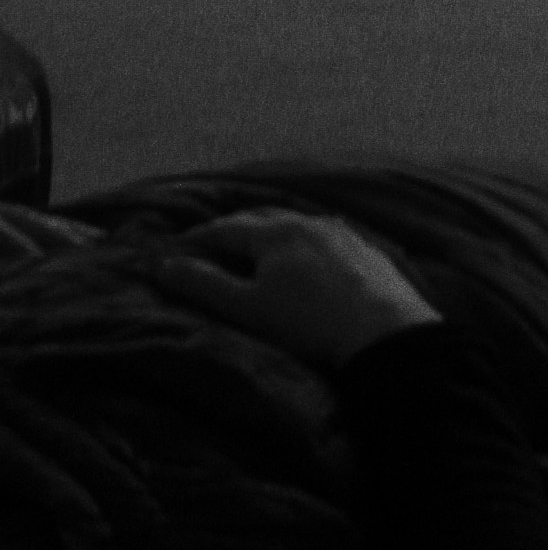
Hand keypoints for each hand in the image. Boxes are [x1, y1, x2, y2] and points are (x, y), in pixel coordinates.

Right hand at [144, 212, 442, 366]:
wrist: (382, 331)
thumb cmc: (305, 321)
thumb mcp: (244, 307)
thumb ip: (202, 284)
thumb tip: (163, 264)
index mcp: (277, 232)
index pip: (228, 226)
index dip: (199, 236)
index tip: (178, 245)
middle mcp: (311, 223)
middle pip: (263, 218)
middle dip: (234, 227)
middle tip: (213, 241)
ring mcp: (343, 234)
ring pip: (297, 224)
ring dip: (270, 231)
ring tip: (254, 246)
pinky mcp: (366, 250)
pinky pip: (323, 237)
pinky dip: (301, 242)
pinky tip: (304, 256)